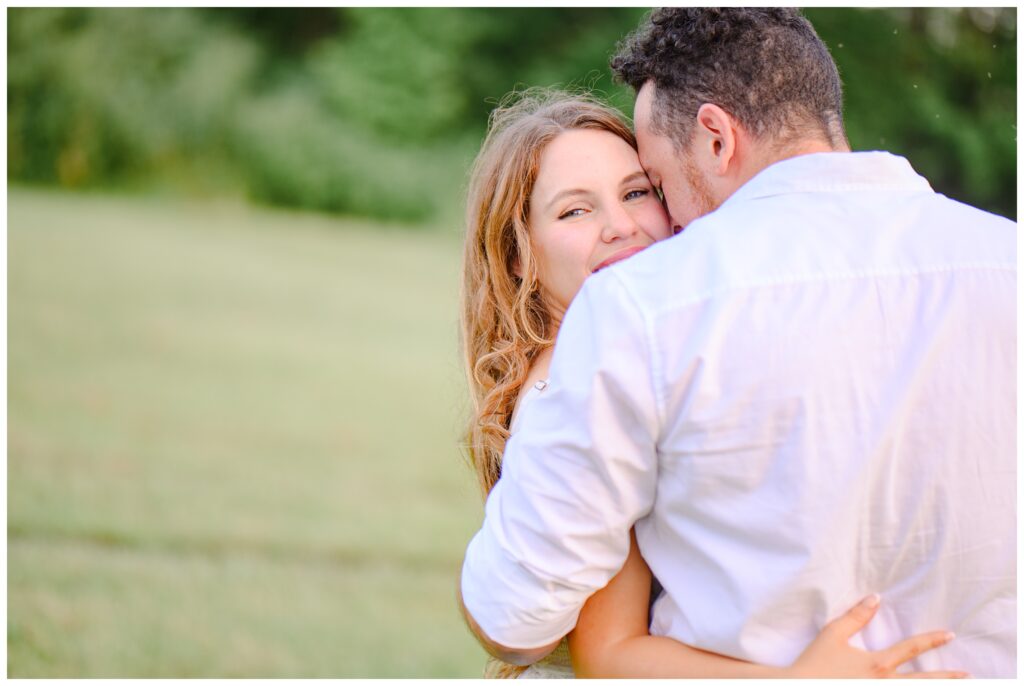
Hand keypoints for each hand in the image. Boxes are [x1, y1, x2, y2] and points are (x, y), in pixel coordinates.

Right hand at [787, 595, 967, 678]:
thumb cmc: (815, 662)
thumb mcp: (833, 634)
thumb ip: (856, 616)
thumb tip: (875, 597)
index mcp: (878, 664)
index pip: (911, 648)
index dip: (932, 640)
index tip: (949, 634)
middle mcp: (884, 684)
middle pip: (923, 681)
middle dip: (946, 677)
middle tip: (966, 674)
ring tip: (953, 684)